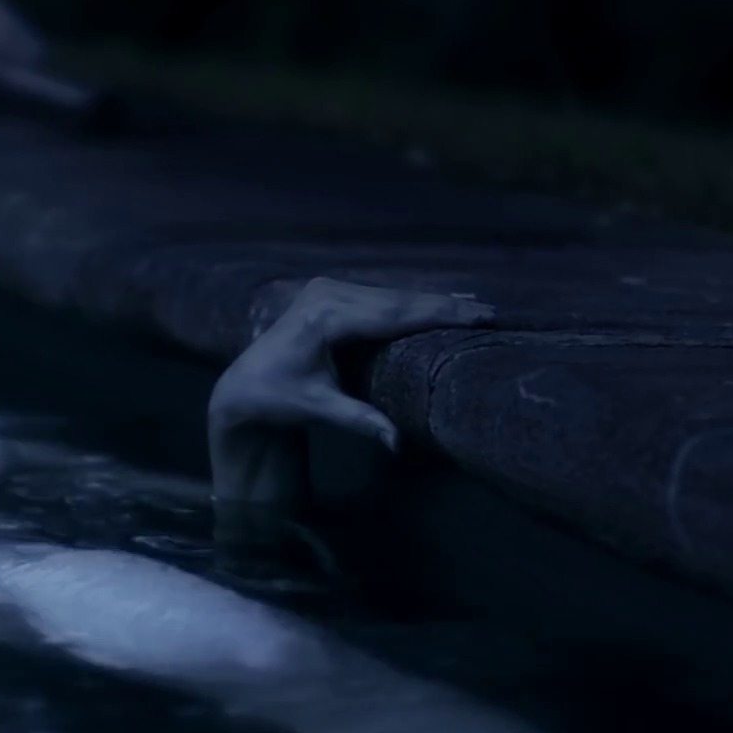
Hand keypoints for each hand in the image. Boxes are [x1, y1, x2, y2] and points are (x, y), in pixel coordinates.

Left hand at [209, 277, 493, 505]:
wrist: (242, 386)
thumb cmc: (277, 399)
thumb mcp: (317, 409)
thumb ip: (358, 421)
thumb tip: (395, 443)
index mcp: (325, 317)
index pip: (394, 314)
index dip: (437, 315)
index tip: (476, 316)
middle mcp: (326, 294)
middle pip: (397, 299)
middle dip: (445, 305)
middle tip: (491, 311)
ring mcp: (326, 289)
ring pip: (391, 294)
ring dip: (432, 300)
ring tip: (475, 304)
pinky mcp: (328, 292)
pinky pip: (378, 295)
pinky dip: (410, 301)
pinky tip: (440, 301)